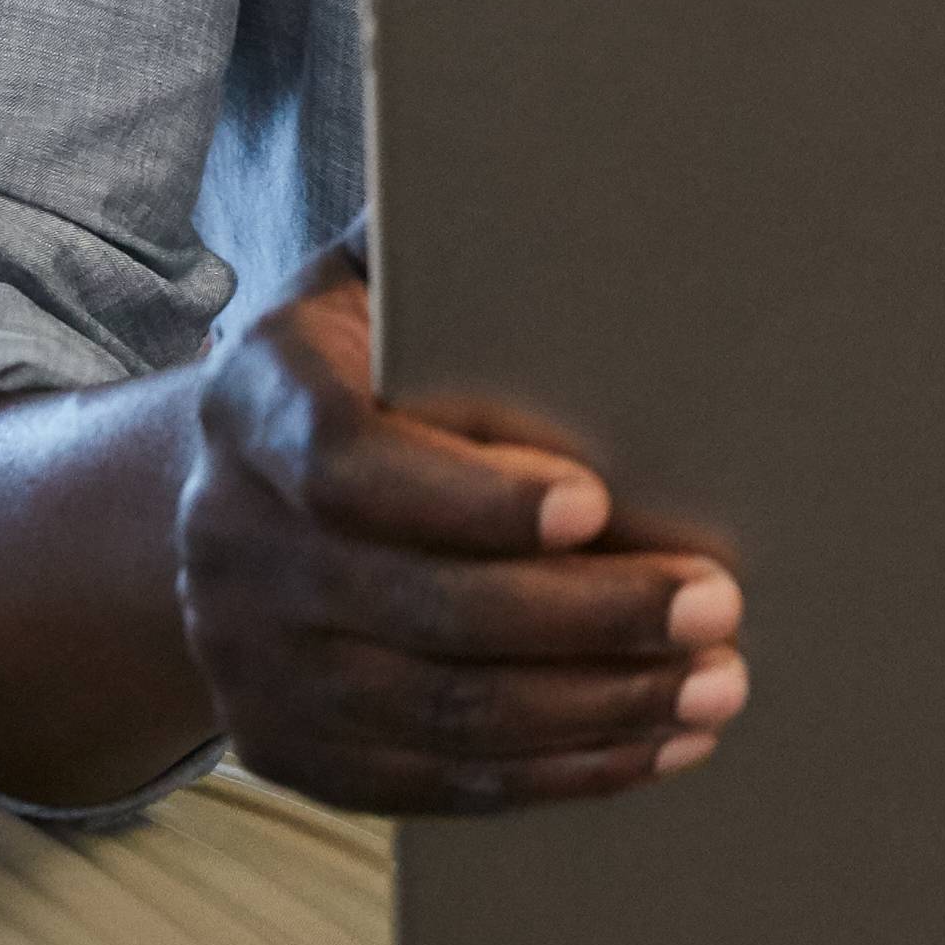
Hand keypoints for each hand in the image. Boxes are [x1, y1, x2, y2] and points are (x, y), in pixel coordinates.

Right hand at [174, 242, 746, 812]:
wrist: (227, 490)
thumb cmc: (354, 364)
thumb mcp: (370, 279)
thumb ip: (445, 241)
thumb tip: (575, 160)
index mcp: (254, 401)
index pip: (351, 465)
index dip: (473, 497)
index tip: (595, 501)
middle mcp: (231, 538)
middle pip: (420, 605)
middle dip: (586, 616)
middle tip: (716, 604)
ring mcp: (251, 657)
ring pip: (438, 711)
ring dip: (593, 708)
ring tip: (713, 685)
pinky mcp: (286, 746)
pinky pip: (431, 784)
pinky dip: (554, 773)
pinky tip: (650, 746)